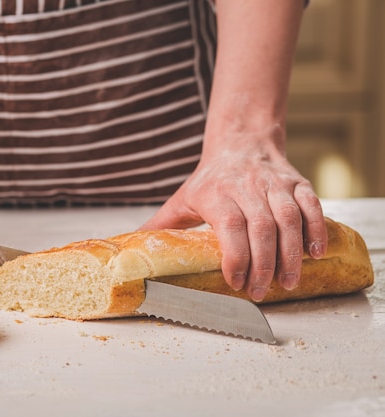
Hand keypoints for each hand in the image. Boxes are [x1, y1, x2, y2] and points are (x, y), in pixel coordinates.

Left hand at [140, 130, 327, 301]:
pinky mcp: (297, 183)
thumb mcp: (182, 199)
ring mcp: (274, 184)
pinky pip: (311, 206)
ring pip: (288, 219)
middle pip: (261, 228)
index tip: (235, 282)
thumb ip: (161, 225)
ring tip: (288, 282)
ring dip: (291, 254)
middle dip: (264, 264)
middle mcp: (246, 187)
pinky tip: (315, 254)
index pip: (230, 226)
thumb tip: (130, 248)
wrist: (240, 143)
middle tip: (260, 291)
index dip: (236, 256)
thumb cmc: (209, 180)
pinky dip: (316, 230)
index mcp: (215, 194)